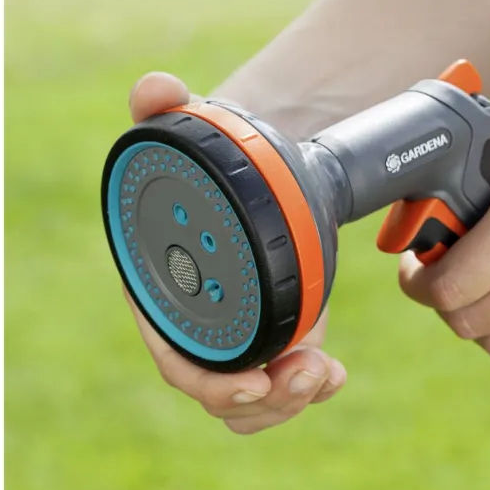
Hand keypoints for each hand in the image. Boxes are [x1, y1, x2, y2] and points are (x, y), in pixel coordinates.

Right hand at [123, 72, 347, 433]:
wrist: (251, 175)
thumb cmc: (211, 164)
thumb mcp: (188, 132)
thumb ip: (167, 108)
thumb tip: (156, 87)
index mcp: (165, 294)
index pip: (177, 357)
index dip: (210, 381)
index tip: (256, 380)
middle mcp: (197, 326)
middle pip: (220, 392)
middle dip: (264, 399)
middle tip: (309, 372)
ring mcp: (235, 338)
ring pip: (252, 401)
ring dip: (289, 399)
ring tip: (327, 375)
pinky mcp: (268, 339)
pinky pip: (279, 386)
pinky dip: (307, 388)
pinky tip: (333, 375)